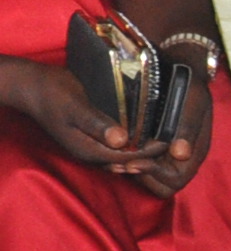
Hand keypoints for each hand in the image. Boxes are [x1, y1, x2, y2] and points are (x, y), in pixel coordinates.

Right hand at [0, 54, 179, 182]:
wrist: (34, 87)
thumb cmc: (54, 93)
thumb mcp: (75, 107)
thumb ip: (97, 124)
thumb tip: (121, 141)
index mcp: (88, 150)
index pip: (127, 159)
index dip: (149, 152)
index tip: (170, 141)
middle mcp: (91, 154)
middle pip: (128, 163)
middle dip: (151, 157)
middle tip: (175, 146)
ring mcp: (91, 149)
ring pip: (124, 159)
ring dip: (145, 153)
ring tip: (167, 143)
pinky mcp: (93, 140)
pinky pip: (118, 150)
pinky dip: (134, 147)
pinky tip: (148, 137)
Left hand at [126, 71, 209, 196]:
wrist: (181, 69)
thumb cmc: (188, 85)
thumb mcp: (192, 101)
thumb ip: (188, 127)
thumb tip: (181, 153)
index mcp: (196, 150)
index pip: (177, 179)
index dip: (155, 175)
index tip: (133, 161)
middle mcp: (184, 157)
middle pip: (165, 186)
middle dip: (145, 177)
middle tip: (123, 163)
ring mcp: (171, 154)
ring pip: (154, 181)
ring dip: (138, 173)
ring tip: (120, 158)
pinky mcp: (158, 148)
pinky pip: (147, 168)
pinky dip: (134, 163)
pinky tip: (122, 150)